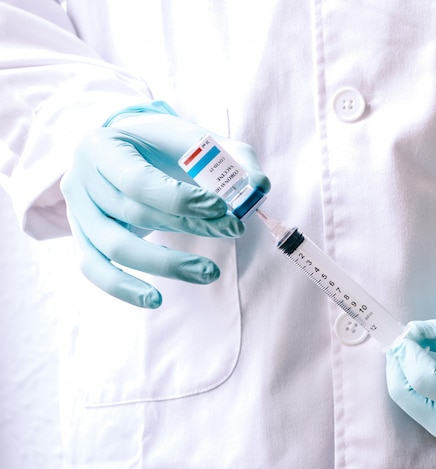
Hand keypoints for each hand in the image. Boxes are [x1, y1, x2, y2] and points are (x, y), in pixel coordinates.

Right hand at [60, 101, 269, 307]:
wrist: (128, 151)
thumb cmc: (164, 146)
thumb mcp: (196, 140)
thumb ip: (233, 157)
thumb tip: (260, 185)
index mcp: (101, 145)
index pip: (137, 180)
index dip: (180, 199)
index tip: (221, 207)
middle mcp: (79, 179)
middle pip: (134, 214)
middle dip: (189, 226)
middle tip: (233, 230)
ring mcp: (76, 213)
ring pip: (116, 247)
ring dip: (167, 264)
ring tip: (210, 272)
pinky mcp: (83, 239)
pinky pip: (96, 270)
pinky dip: (124, 288)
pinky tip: (156, 298)